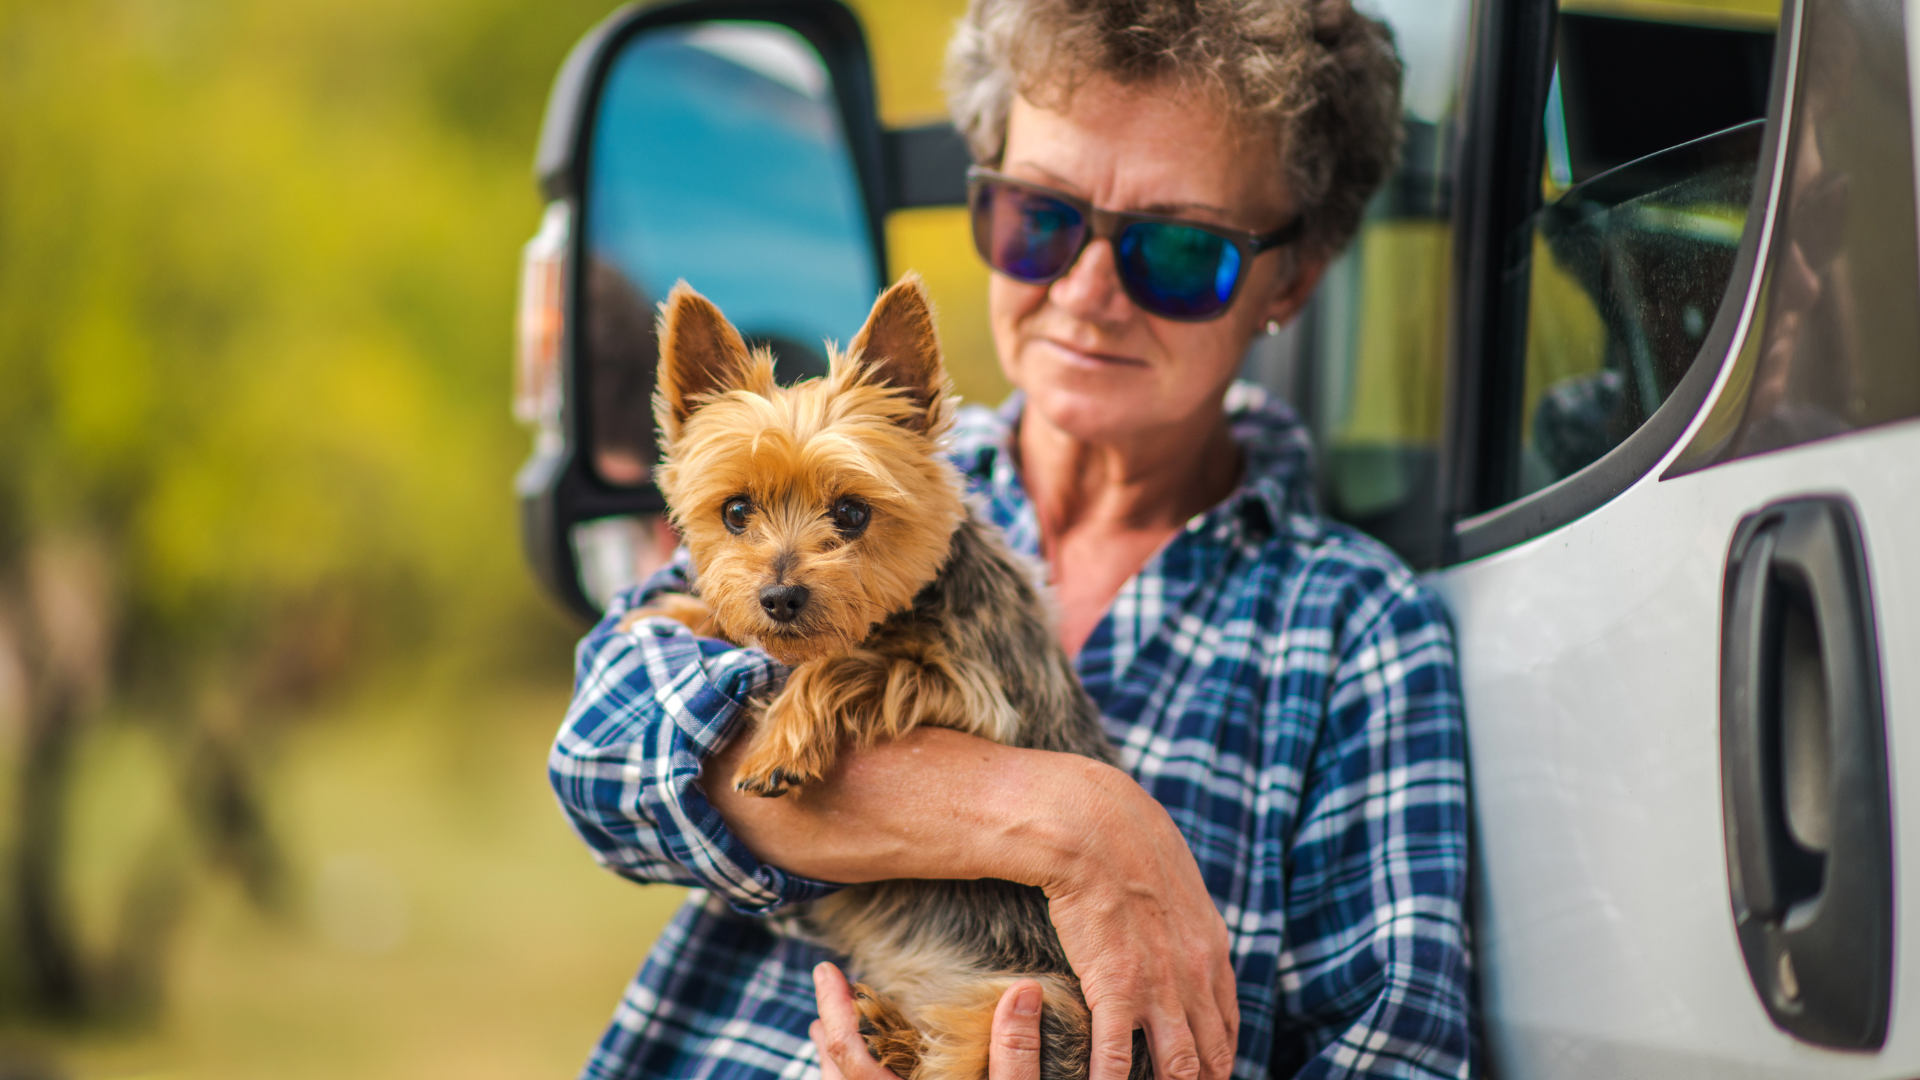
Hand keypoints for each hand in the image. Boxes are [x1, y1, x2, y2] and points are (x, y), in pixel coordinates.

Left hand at [810, 962, 1045, 1079]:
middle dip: (827, 1030)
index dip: (834, 1011)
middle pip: (836, 1076)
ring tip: (833, 1025)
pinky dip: (853, 1079)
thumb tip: (1024, 989)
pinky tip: (874, 1066)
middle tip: (827, 987)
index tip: (826, 970)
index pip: (852, 1056)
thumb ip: (1017, 1054)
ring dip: (836, 1058)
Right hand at [1035, 763, 1238, 1079]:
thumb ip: (1184, 920)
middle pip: (1210, 1056)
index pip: (1226, 1026)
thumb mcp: (1176, 883)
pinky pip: (1118, 1056)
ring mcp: (1160, 986)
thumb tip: (1176, 933)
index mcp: (1211, 950)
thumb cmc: (1127, 844)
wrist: (1096, 826)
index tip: (1205, 1074)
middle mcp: (1196, 975)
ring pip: (1177, 1067)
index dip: (1218, 1059)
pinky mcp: (1118, 989)